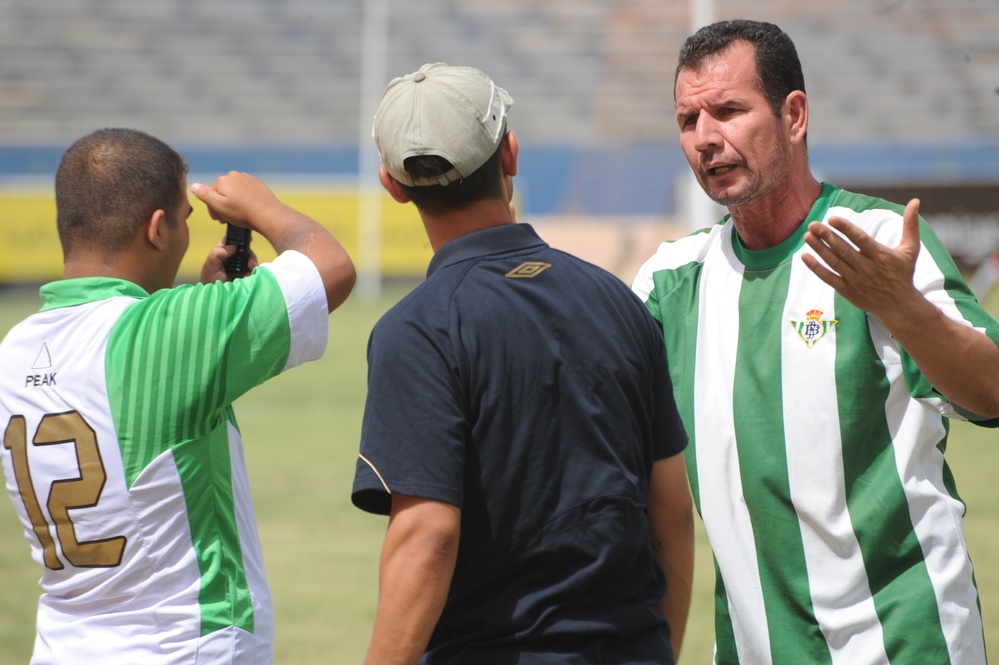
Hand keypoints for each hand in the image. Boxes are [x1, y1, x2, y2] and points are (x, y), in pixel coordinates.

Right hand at [191, 171, 282, 229]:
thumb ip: (205, 195)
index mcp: (223, 180)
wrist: (268, 215)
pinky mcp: (257, 184)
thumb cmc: (242, 213)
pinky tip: (247, 209)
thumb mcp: (219, 206)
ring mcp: (247, 178)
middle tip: (226, 220)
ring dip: (233, 203)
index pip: (210, 193)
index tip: (218, 219)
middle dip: (222, 205)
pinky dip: (244, 200)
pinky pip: (246, 192)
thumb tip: (193, 185)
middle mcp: (235, 175)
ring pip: (234, 191)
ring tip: (238, 216)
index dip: (212, 208)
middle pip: (222, 192)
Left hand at [199, 236, 259, 283]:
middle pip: (245, 248)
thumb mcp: (210, 264)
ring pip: (251, 258)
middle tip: (250, 261)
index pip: (232, 239)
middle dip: (249, 253)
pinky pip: (254, 269)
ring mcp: (241, 264)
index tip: (248, 239)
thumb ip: (218, 252)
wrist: (215, 294)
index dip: (240, 237)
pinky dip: (254, 271)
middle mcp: (233, 256)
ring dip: (252, 262)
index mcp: (223, 250)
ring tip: (251, 268)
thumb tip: (233, 246)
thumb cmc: (209, 278)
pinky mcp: (246, 273)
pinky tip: (250, 275)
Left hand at [802, 198, 921, 316]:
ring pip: (834, 262)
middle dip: (827, 236)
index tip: (832, 218)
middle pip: (843, 250)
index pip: (860, 239)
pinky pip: (828, 278)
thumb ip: (910, 225)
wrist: (899, 306)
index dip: (846, 228)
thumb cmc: (903, 274)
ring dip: (819, 249)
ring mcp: (856, 280)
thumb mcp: (911, 249)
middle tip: (813, 224)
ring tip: (807, 236)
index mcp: (881, 255)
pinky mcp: (847, 291)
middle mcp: (867, 268)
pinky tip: (805, 256)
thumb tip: (915, 201)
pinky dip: (816, 268)